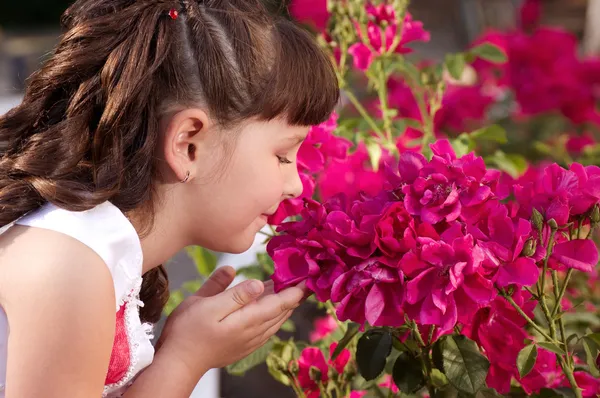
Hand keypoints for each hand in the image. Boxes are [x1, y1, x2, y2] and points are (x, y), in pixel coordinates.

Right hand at [156, 266, 305, 378]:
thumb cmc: (186, 332)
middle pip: (281, 312)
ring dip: (284, 305)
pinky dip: (274, 315)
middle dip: (293, 296)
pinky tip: (271, 309)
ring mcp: (249, 342)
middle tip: (303, 278)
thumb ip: (234, 293)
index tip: (307, 278)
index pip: (279, 303)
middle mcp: (253, 333)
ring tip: (289, 288)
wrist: (177, 363)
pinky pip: (267, 329)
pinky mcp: (242, 346)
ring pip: (275, 321)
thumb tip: (259, 282)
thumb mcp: (205, 305)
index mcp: (246, 321)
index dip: (295, 291)